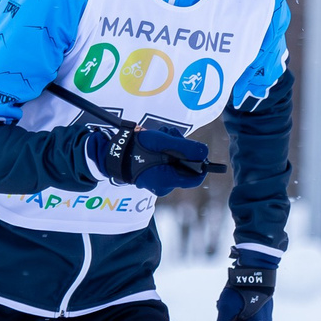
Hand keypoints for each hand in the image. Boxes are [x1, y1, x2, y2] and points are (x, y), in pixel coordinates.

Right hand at [87, 124, 210, 195]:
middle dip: (183, 149)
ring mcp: (160, 182)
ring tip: (163, 135)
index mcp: (167, 180)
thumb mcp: (162, 142)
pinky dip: (167, 152)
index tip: (196, 149)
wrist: (115, 153)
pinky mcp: (156, 177)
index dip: (201, 162)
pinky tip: (159, 142)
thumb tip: (205, 152)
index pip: (196, 177)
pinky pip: (169, 165)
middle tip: (172, 136)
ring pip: (178, 164)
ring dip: (174, 147)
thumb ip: (185, 147)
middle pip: (187, 167)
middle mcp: (165, 185)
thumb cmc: (137, 147)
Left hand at [211, 251, 276, 320]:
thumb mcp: (227, 311)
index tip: (226, 317)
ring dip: (231, 315)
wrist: (255, 267)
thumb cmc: (241, 290)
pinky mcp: (260, 313)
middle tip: (229, 307)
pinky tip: (237, 298)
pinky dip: (236, 310)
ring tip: (233, 301)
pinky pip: (243, 317)